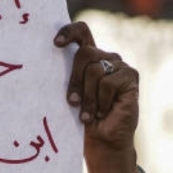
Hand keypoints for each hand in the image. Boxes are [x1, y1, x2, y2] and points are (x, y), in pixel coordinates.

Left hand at [54, 22, 138, 172]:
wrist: (102, 141)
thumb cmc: (82, 119)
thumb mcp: (69, 96)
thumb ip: (65, 78)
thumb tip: (41, 63)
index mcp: (89, 58)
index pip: (81, 32)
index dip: (69, 32)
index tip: (55, 44)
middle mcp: (105, 58)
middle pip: (84, 53)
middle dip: (74, 80)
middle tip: (72, 102)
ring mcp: (119, 66)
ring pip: (94, 70)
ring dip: (88, 97)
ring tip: (87, 114)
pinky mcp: (130, 76)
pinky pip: (109, 82)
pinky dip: (102, 101)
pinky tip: (103, 112)